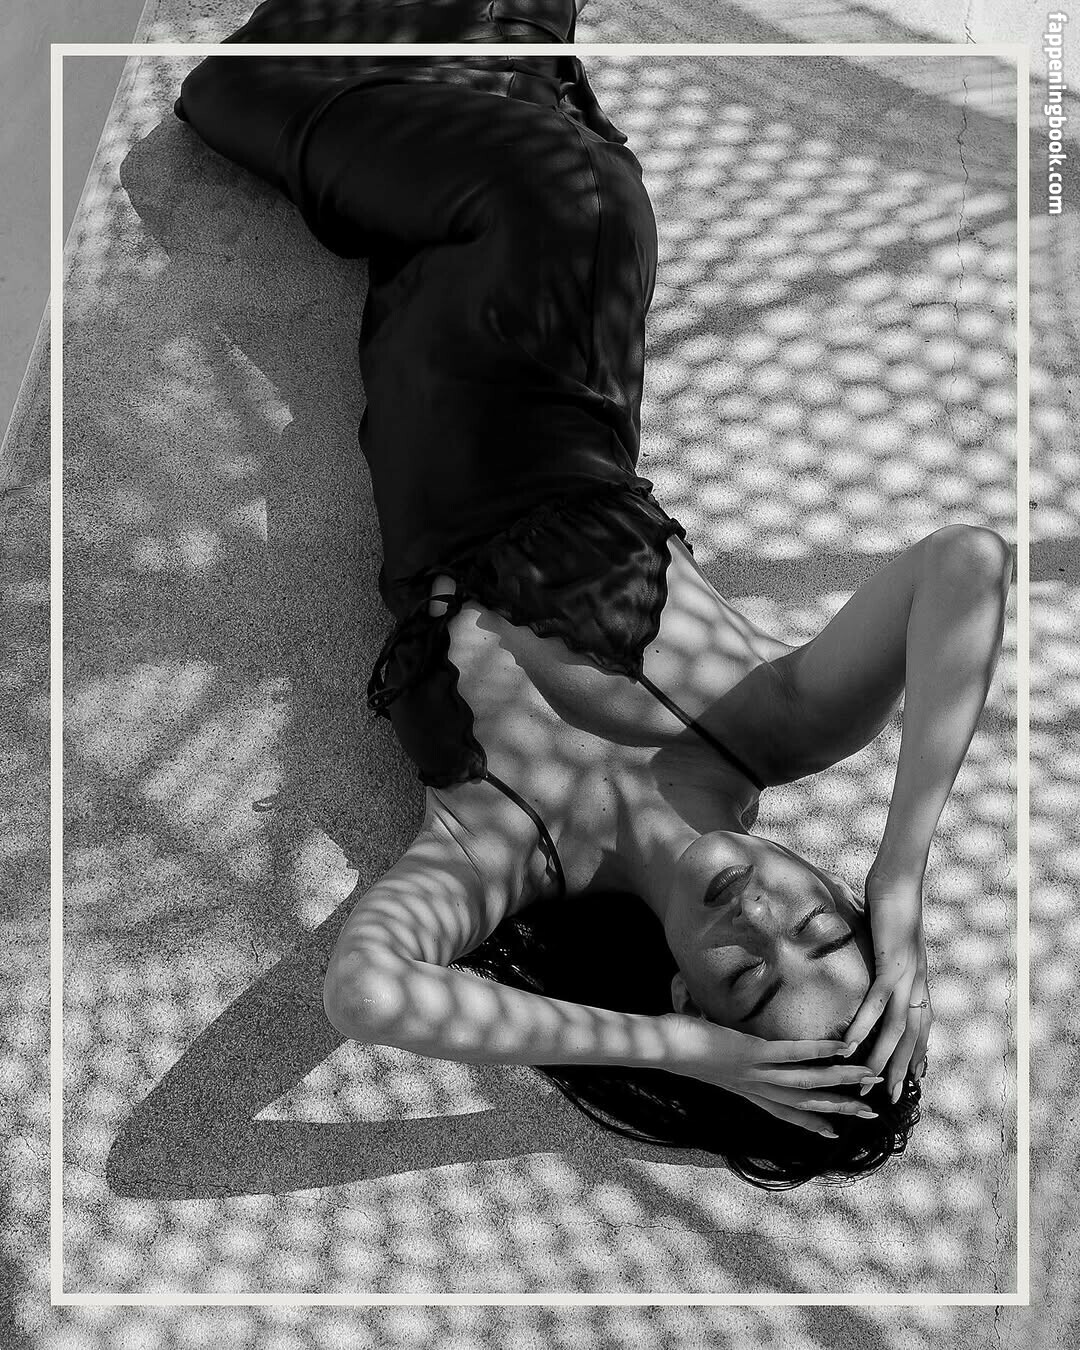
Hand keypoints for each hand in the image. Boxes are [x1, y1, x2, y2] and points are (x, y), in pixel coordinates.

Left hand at [662, 1015, 882, 1137]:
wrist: (658, 1047)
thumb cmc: (676, 1046)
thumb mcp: (708, 1053)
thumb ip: (724, 1050)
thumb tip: (723, 1034)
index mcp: (746, 1089)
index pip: (785, 1111)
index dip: (812, 1123)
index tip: (836, 1133)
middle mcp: (754, 1086)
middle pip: (805, 1103)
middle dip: (839, 1108)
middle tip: (871, 1112)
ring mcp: (755, 1071)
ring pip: (807, 1082)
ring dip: (841, 1080)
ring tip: (869, 1077)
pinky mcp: (750, 1053)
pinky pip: (792, 1054)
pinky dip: (819, 1050)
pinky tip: (842, 1046)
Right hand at [842, 869, 932, 1099]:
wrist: (900, 876)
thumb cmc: (891, 900)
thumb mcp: (885, 937)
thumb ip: (879, 955)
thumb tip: (868, 960)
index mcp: (917, 977)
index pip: (921, 1025)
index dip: (916, 1053)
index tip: (910, 1079)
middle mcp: (917, 982)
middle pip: (913, 1036)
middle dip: (903, 1069)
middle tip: (890, 1098)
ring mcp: (907, 974)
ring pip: (897, 1027)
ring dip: (883, 1057)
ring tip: (869, 1081)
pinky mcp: (892, 964)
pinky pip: (878, 1002)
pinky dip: (865, 1025)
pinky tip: (851, 1043)